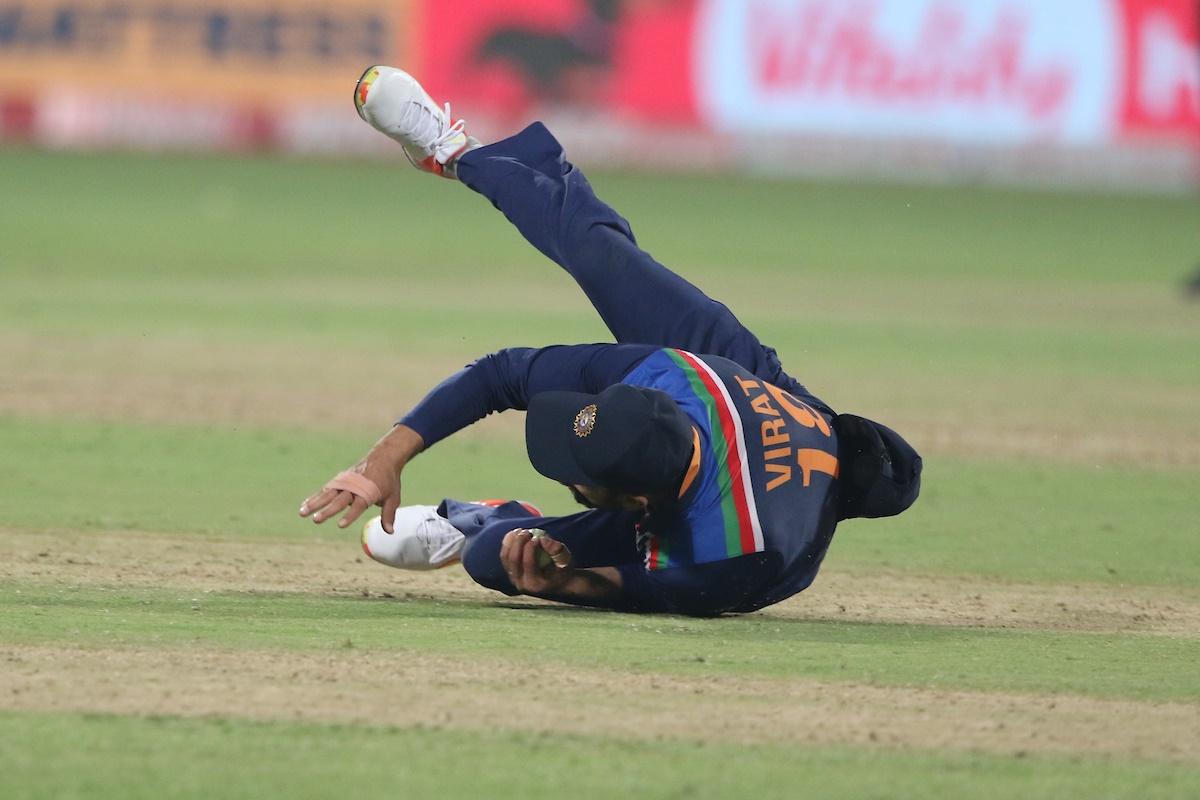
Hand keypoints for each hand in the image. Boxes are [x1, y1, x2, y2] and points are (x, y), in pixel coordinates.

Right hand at [298, 424, 423, 530]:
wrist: (384, 457)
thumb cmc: (389, 480)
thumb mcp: (393, 497)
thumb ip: (389, 514)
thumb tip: (390, 532)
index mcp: (368, 492)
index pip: (358, 506)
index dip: (349, 516)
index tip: (340, 525)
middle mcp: (354, 487)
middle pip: (339, 500)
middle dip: (327, 511)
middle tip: (316, 521)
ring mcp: (345, 482)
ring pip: (327, 493)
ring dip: (314, 503)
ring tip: (302, 513)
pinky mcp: (340, 480)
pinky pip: (326, 489)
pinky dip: (315, 496)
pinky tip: (305, 505)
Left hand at [500, 529, 572, 594]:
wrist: (559, 583)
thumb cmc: (564, 570)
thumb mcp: (565, 560)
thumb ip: (556, 549)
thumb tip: (541, 539)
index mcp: (535, 584)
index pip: (528, 563)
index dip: (530, 547)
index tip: (537, 537)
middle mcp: (521, 584)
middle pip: (514, 560)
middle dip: (518, 542)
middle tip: (526, 531)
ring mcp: (514, 579)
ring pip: (506, 558)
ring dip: (510, 542)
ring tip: (519, 530)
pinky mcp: (511, 573)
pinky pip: (504, 557)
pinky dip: (507, 544)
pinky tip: (514, 534)